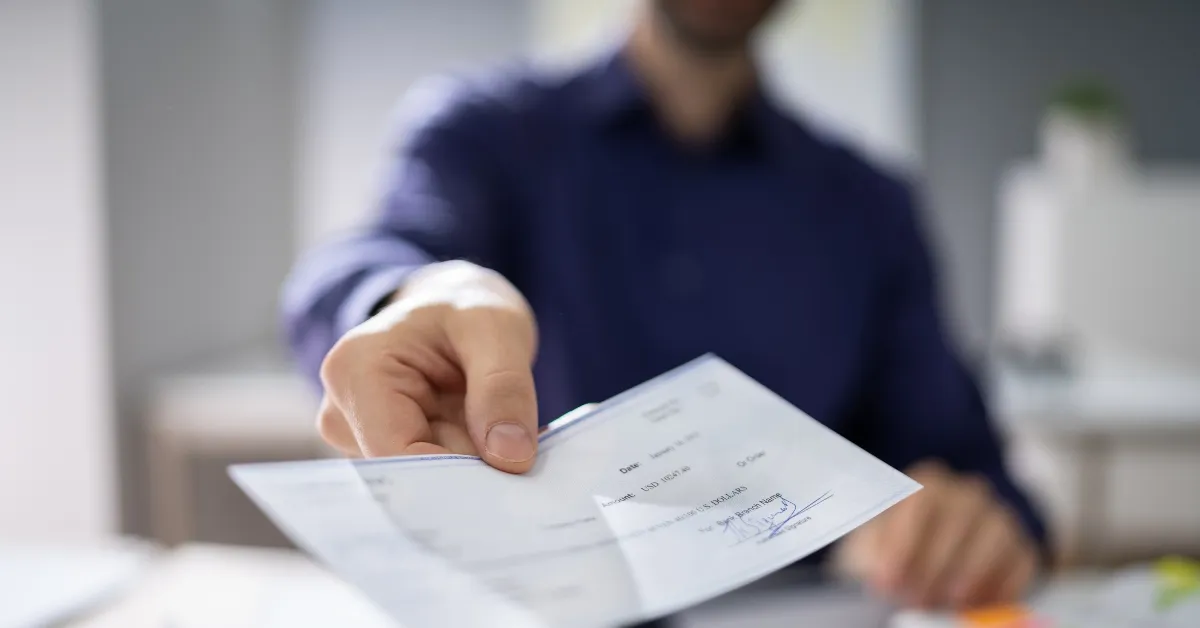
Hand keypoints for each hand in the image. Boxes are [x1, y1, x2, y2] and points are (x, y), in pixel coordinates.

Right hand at [316, 260, 539, 471]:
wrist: (454, 311)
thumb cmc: (467, 311)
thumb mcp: (496, 329)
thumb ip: (503, 388)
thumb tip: (510, 457)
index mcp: (354, 372)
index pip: (398, 453)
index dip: (456, 475)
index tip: (512, 478)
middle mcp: (342, 411)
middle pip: (410, 474)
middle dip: (471, 472)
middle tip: (523, 458)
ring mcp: (357, 437)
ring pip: (425, 482)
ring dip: (473, 468)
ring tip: (504, 435)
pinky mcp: (380, 453)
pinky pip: (432, 478)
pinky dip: (469, 468)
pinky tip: (489, 444)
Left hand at [836, 460, 1038, 609]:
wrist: (928, 557)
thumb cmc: (894, 549)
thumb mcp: (873, 547)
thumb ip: (874, 555)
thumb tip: (884, 573)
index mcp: (927, 483)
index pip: (920, 501)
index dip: (904, 541)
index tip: (889, 578)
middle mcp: (968, 493)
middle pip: (959, 518)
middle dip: (936, 563)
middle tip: (917, 597)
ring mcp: (999, 517)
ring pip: (995, 537)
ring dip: (971, 572)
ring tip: (947, 601)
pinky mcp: (1021, 547)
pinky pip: (1021, 562)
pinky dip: (1002, 586)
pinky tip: (977, 606)